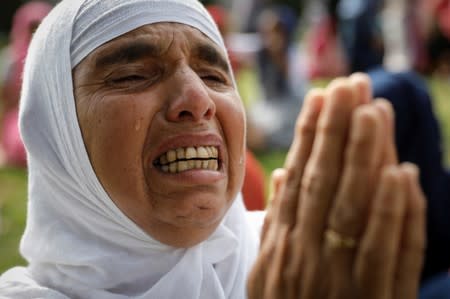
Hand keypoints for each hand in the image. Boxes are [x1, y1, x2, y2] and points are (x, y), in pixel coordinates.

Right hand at [247, 74, 425, 298]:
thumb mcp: (266, 270)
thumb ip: (275, 224)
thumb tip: (282, 175)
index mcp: (283, 245)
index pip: (298, 178)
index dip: (308, 135)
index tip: (321, 97)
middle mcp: (310, 255)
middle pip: (326, 183)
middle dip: (338, 131)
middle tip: (351, 85)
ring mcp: (344, 277)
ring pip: (357, 209)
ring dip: (366, 158)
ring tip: (375, 110)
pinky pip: (391, 254)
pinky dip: (398, 214)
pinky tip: (402, 175)